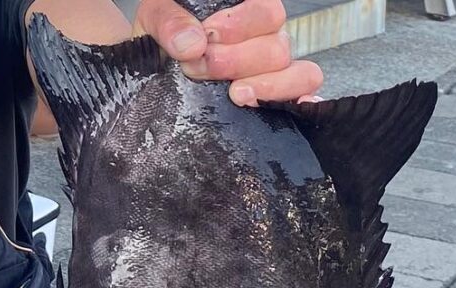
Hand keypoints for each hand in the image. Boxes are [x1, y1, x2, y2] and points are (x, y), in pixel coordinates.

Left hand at [133, 0, 322, 105]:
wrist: (151, 73)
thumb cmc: (161, 40)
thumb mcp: (156, 21)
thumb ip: (170, 23)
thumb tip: (193, 45)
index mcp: (246, 11)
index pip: (267, 12)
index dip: (239, 26)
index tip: (207, 38)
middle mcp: (267, 38)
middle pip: (278, 49)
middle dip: (235, 62)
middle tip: (197, 69)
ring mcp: (274, 69)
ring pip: (299, 74)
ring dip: (263, 86)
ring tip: (233, 94)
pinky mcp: (275, 98)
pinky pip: (304, 97)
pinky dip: (296, 103)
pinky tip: (271, 107)